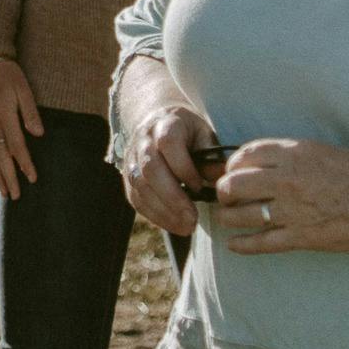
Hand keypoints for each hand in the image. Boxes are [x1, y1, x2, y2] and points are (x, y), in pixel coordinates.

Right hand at [0, 60, 43, 200]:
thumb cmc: (8, 74)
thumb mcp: (24, 89)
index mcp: (4, 115)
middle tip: (15, 197)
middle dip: (8, 178)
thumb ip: (30, 112)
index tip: (33, 179)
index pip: (16, 146)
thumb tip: (38, 135)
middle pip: (0, 156)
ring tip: (4, 192)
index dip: (25, 163)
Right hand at [120, 101, 216, 236]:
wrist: (155, 121)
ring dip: (164, 211)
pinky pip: (136, 200)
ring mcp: (132, 160)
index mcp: (165, 124)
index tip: (200, 187)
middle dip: (173, 197)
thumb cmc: (186, 132)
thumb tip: (220, 180)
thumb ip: (212, 155)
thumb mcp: (203, 134)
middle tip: (193, 218)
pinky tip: (175, 225)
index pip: (169, 144)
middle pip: (151, 169)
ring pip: (141, 188)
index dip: (184, 168)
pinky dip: (155, 216)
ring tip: (187, 227)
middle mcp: (143, 141)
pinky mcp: (128, 178)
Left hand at [211, 138, 348, 254]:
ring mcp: (293, 210)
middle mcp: (287, 179)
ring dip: (228, 217)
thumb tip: (257, 163)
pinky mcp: (302, 237)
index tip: (231, 171)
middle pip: (232, 184)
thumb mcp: (320, 151)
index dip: (231, 165)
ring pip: (240, 214)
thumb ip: (288, 156)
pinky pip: (260, 243)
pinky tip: (234, 244)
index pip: (242, 155)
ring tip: (229, 217)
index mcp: (293, 153)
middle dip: (223, 191)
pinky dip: (241, 245)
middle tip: (227, 196)